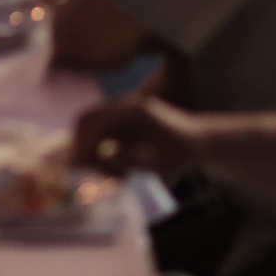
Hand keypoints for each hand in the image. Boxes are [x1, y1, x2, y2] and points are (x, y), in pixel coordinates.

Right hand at [71, 95, 202, 171]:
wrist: (198, 141)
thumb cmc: (179, 152)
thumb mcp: (154, 159)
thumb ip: (125, 157)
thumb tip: (96, 158)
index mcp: (130, 110)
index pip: (92, 120)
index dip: (80, 143)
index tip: (77, 167)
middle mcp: (123, 103)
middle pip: (87, 119)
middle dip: (81, 145)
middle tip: (82, 170)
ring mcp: (123, 108)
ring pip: (94, 126)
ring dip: (92, 148)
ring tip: (100, 172)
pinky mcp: (124, 117)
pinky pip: (103, 130)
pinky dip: (102, 148)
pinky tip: (112, 168)